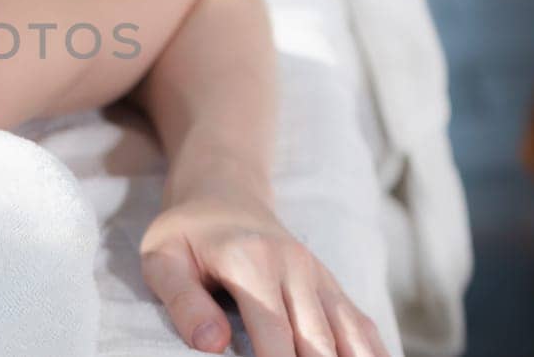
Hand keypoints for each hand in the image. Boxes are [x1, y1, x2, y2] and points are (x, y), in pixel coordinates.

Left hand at [139, 190, 387, 356]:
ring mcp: (319, 277)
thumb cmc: (186, 234)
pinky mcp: (330, 286)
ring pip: (349, 336)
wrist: (223, 193)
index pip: (274, 334)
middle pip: (317, 342)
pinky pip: (360, 326)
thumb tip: (211, 345)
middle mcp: (295, 267)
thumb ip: (184, 302)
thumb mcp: (162, 260)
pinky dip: (371, 354)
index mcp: (251, 262)